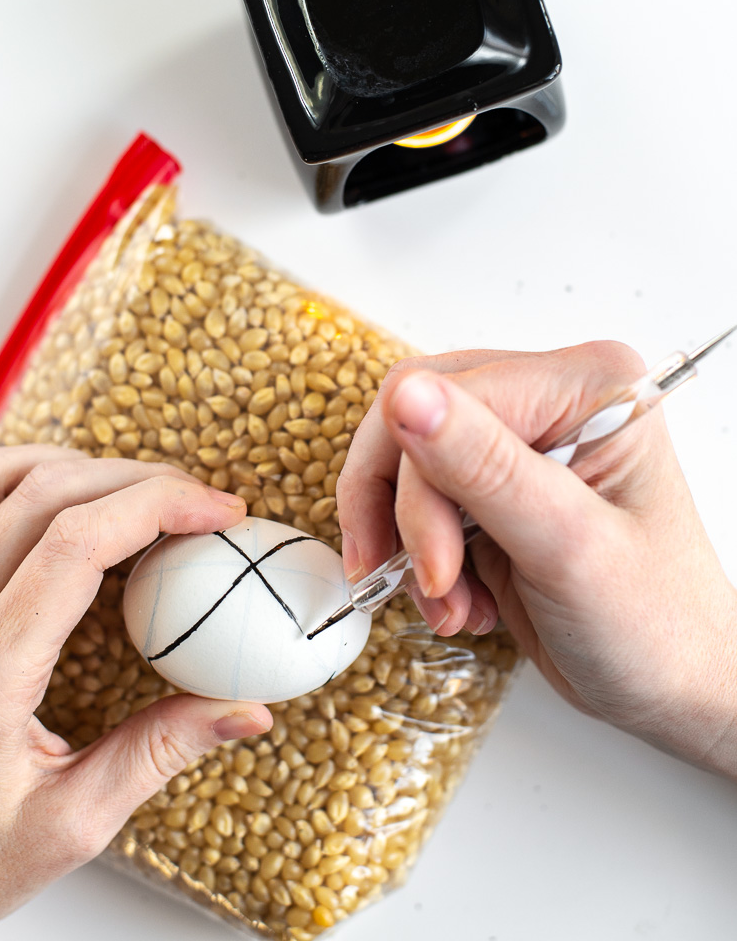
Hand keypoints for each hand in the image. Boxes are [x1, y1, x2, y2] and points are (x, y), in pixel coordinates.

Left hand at [0, 446, 271, 940]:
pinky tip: (68, 497)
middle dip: (142, 481)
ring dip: (82, 468)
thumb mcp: (68, 825)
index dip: (159, 506)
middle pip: (46, 496)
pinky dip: (23, 476)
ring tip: (143, 494)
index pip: (76, 545)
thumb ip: (158, 753)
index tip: (220, 510)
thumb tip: (246, 712)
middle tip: (203, 504)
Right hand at [337, 343, 736, 776]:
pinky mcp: (496, 487)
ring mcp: (521, 442)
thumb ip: (484, 466)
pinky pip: (418, 500)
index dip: (421, 484)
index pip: (452, 396)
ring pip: (406, 460)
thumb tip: (407, 398)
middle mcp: (553, 399)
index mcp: (589, 387)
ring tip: (449, 603)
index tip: (435, 566)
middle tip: (422, 581)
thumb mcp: (567, 546)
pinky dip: (421, 558)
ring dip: (409, 542)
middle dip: (401, 510)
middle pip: (415, 417)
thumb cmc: (657, 625)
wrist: (673, 687)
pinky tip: (461, 601)